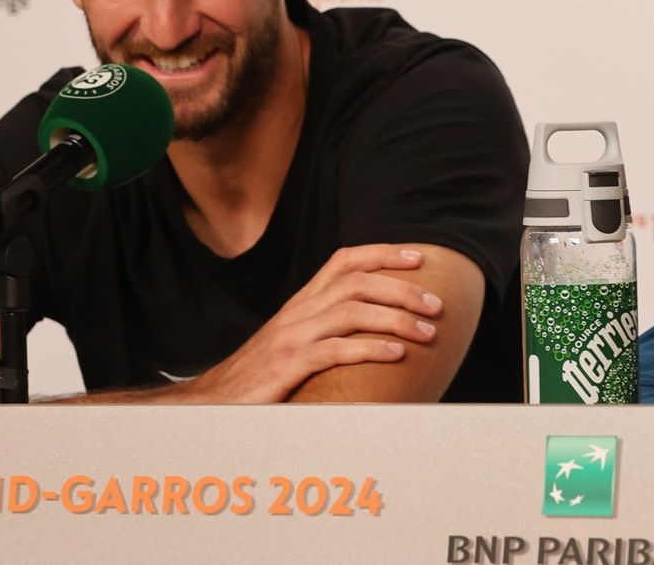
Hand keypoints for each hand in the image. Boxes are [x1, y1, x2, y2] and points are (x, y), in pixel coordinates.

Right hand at [180, 245, 443, 403]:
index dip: (384, 253)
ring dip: (397, 319)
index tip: (419, 257)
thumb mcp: (295, 340)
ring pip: (352, 312)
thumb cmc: (263, 374)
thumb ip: (327, 325)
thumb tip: (376, 321)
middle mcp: (298, 312)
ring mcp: (292, 337)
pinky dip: (371, 349)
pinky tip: (397, 355)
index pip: (344, 260)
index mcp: (302, 302)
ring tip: (429, 333)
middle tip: (438, 304)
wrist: (215, 402)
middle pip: (357, 282)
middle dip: (403, 289)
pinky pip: (335, 351)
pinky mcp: (288, 366)